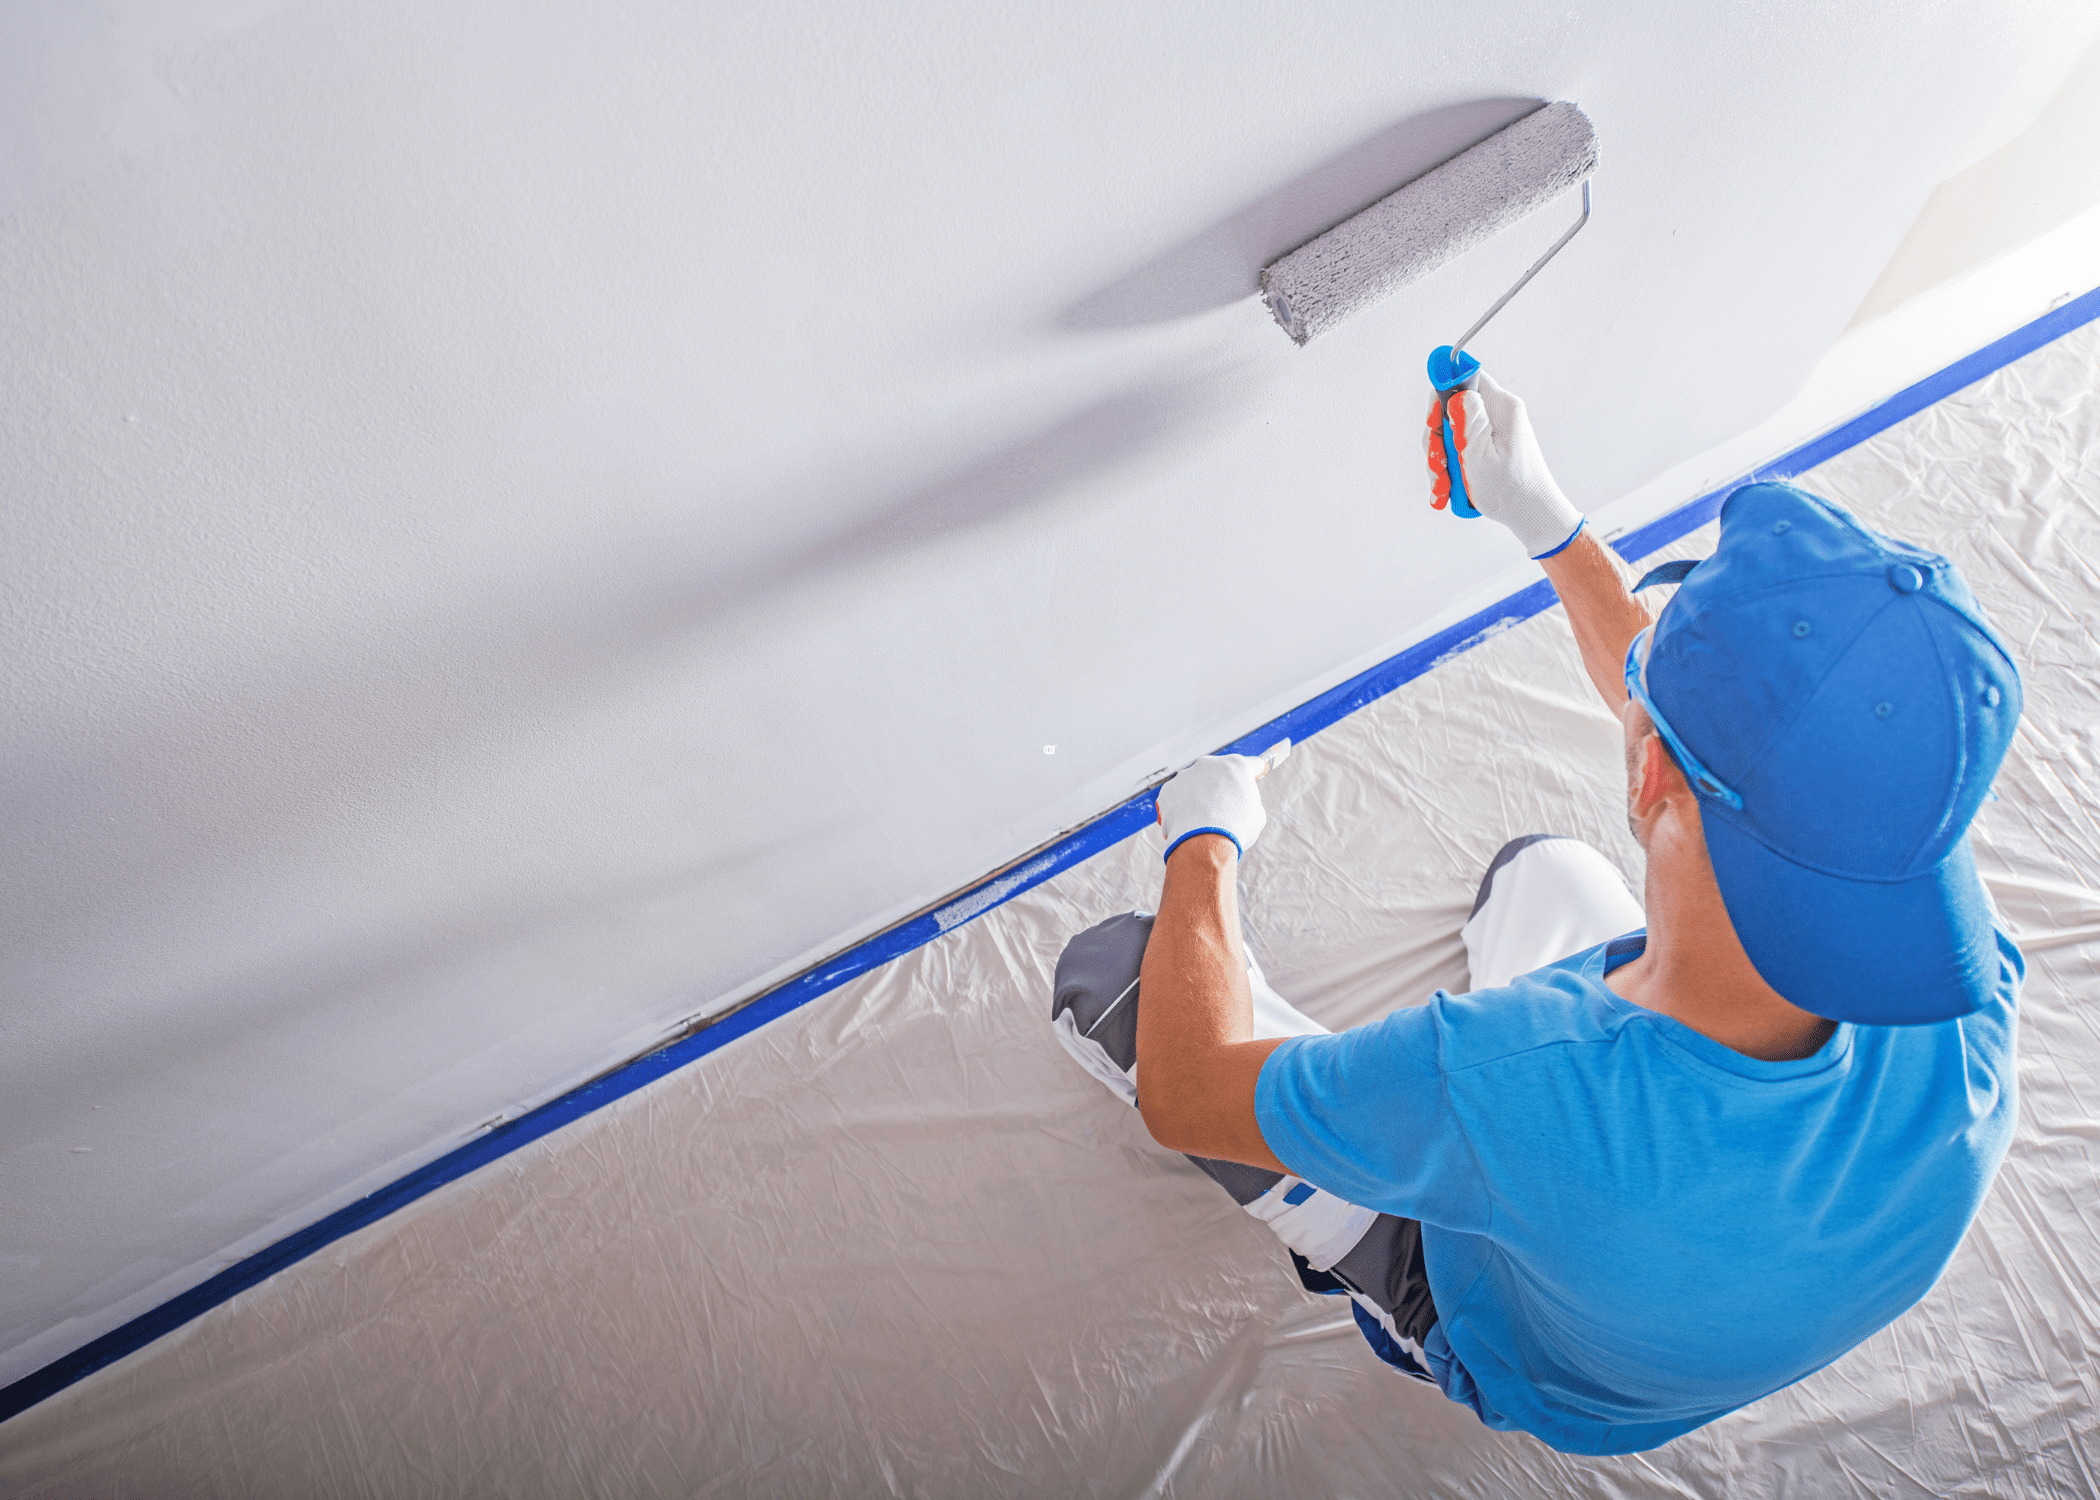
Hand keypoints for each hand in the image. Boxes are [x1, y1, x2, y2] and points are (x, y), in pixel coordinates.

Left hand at [1154, 750, 1280, 861]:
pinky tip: (1188, 823)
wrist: (1205, 842)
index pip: (1251, 765)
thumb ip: (1248, 803)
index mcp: (1236, 765)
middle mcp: (1209, 764)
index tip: (1255, 775)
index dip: (1254, 772)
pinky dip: (1182, 809)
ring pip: (1195, 785)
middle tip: (1224, 809)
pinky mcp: (1169, 790)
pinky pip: (1177, 798)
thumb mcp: (1256, 815)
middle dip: (1221, 788)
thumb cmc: (1237, 828)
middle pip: (1218, 774)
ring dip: (1199, 798)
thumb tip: (1241, 804)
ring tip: (1203, 821)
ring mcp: (1186, 775)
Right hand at [1424, 371, 1585, 558]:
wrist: (1530, 514)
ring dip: (1440, 462)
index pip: (1464, 380)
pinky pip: (1458, 452)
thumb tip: (1454, 391)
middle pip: (1450, 413)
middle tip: (1438, 467)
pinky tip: (1447, 490)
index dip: (1440, 398)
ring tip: (1444, 486)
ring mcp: (1490, 433)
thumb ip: (1466, 419)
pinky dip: (1449, 471)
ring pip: (1450, 436)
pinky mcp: (1486, 449)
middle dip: (1436, 442)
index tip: (1433, 424)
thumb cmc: (1512, 489)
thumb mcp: (1481, 453)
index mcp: (1501, 407)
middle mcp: (1497, 415)